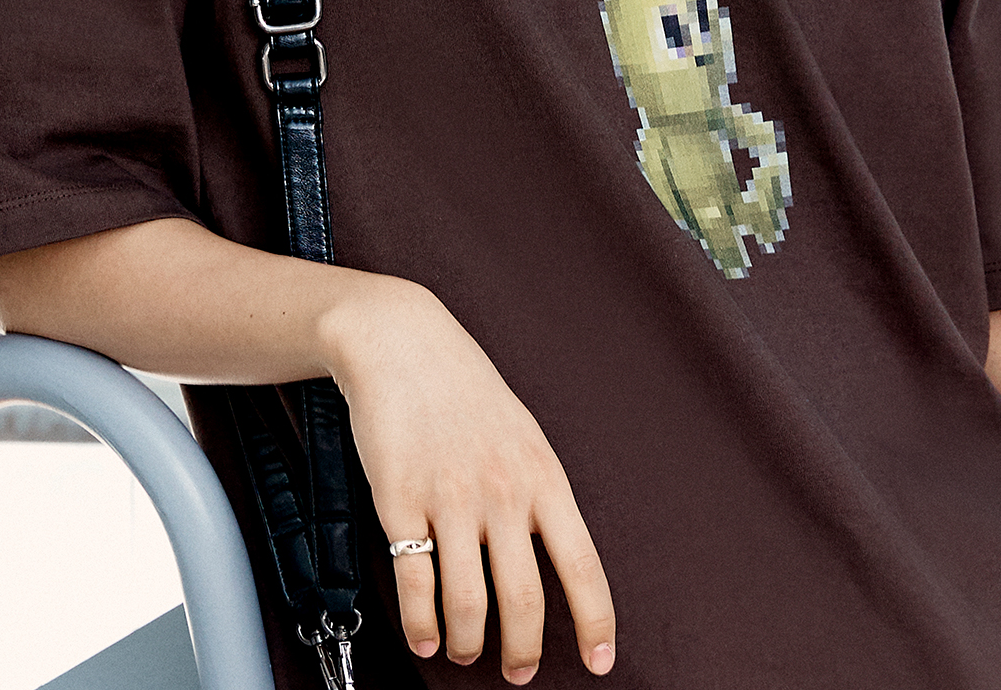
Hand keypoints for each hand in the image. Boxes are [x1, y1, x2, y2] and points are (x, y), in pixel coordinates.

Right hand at [322, 276, 615, 683]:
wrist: (401, 343)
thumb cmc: (463, 387)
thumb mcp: (523, 432)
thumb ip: (538, 490)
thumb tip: (552, 553)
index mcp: (542, 475)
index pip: (581, 563)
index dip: (594, 620)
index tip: (601, 659)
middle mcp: (502, 492)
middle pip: (523, 598)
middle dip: (523, 651)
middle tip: (519, 671)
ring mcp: (450, 499)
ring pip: (468, 604)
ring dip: (468, 643)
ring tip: (465, 650)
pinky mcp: (400, 503)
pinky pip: (415, 585)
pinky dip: (421, 624)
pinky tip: (424, 636)